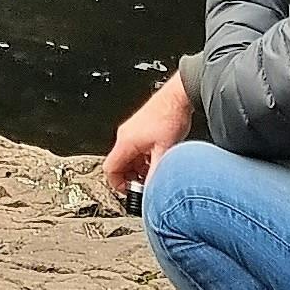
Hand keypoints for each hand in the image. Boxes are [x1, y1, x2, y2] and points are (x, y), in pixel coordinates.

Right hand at [103, 68, 192, 200]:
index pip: (110, 169)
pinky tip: (159, 160)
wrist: (179, 96)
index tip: (131, 191)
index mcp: (126, 142)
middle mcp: (125, 135)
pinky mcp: (140, 128)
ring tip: (155, 172)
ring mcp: (132, 131)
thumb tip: (152, 192)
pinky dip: (144, 159)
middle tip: (147, 184)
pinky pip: (136, 149)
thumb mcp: (164, 152)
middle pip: (119, 164)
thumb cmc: (170, 117)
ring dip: (139, 168)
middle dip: (131, 177)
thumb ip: (156, 173)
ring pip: (129, 157)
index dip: (118, 184)